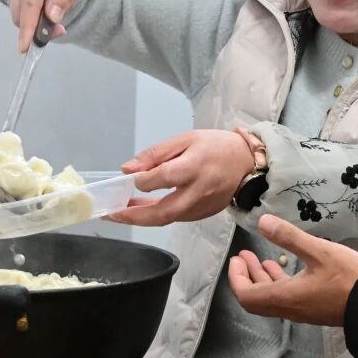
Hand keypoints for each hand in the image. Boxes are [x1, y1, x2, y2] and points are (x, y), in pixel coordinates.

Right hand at [7, 0, 82, 52]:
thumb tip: (53, 16)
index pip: (29, 5)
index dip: (27, 29)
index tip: (25, 48)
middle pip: (22, 14)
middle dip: (38, 27)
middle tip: (60, 28)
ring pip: (21, 11)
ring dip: (38, 17)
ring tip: (58, 2)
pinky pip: (22, 4)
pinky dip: (34, 9)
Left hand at [105, 129, 253, 225]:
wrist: (247, 162)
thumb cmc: (215, 146)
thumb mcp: (185, 139)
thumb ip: (155, 154)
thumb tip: (128, 170)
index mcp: (194, 167)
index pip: (163, 178)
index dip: (143, 180)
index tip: (128, 178)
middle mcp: (199, 191)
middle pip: (163, 212)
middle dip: (133, 216)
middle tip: (110, 214)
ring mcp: (202, 207)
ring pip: (167, 218)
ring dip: (142, 217)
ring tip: (121, 210)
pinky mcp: (203, 215)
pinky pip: (176, 217)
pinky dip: (157, 215)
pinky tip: (143, 209)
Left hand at [228, 214, 357, 326]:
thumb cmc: (348, 277)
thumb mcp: (319, 251)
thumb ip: (289, 237)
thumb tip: (262, 221)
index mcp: (286, 297)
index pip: (247, 296)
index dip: (237, 278)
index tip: (236, 258)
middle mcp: (290, 308)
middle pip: (257, 298)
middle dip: (247, 275)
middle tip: (243, 255)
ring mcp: (303, 310)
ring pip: (273, 298)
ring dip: (263, 278)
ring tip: (259, 257)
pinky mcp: (315, 308)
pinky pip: (287, 297)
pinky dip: (279, 282)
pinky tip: (286, 267)